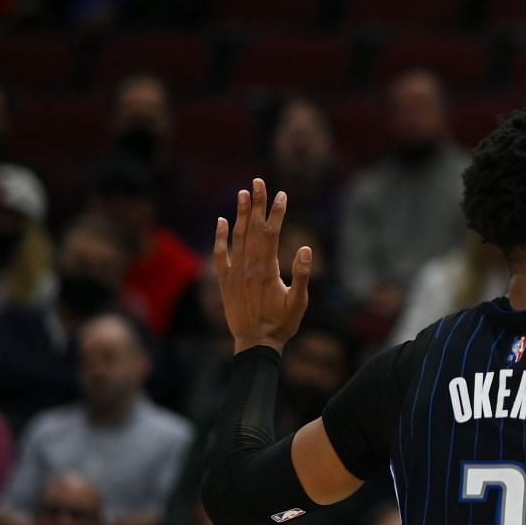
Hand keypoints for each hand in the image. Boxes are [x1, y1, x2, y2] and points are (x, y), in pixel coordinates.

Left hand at [212, 179, 311, 353]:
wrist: (255, 344)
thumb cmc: (282, 323)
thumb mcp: (299, 302)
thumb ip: (301, 275)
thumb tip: (305, 249)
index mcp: (267, 270)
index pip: (271, 233)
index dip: (276, 212)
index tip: (282, 194)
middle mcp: (248, 267)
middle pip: (252, 229)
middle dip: (256, 204)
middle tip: (258, 181)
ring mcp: (234, 273)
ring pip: (236, 237)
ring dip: (240, 214)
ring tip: (242, 193)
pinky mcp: (225, 282)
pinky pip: (220, 255)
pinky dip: (220, 237)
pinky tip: (221, 221)